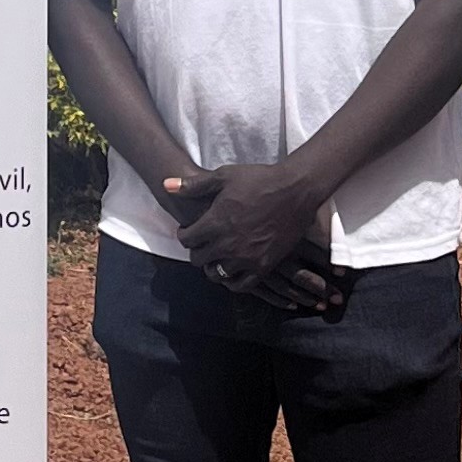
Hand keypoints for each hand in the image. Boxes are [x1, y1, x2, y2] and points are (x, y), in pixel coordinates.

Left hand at [164, 160, 335, 307]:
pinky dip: (232, 281)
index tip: (189, 230)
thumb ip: (193, 185)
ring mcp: (246, 258)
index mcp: (215, 222)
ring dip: (213, 266)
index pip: (187, 239)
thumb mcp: (224, 176)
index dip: (184, 234)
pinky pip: (240, 285)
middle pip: (199, 259)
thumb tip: (166, 184)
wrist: (295, 190)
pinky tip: (232, 271)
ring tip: (217, 256)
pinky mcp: (263, 266)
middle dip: (197, 250)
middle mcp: (228, 244)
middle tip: (202, 242)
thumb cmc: (259, 180)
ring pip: (216, 275)